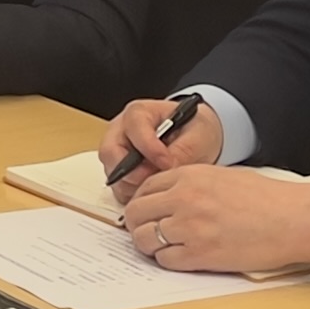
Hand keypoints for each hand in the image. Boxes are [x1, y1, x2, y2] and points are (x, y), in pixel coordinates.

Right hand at [98, 95, 227, 187]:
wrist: (194, 140)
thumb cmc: (193, 130)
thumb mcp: (198, 135)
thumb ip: (184, 150)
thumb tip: (168, 168)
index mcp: (139, 113)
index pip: (134, 128)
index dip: (150, 149)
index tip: (168, 163)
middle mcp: (121, 131)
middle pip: (111, 152)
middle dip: (133, 171)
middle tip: (156, 181)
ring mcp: (117, 152)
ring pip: (112, 173)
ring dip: (134, 185)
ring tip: (159, 187)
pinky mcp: (118, 172)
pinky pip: (118, 187)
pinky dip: (133, 195)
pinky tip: (153, 193)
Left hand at [115, 165, 309, 273]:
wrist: (292, 219)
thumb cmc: (264, 198)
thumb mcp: (220, 176)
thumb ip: (189, 184)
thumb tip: (164, 198)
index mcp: (188, 177)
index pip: (144, 188)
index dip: (141, 202)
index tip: (145, 212)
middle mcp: (183, 200)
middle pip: (136, 213)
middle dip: (137, 224)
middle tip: (146, 231)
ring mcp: (190, 228)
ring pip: (144, 239)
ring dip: (148, 245)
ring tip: (161, 247)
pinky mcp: (201, 255)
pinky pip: (165, 261)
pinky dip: (167, 261)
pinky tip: (180, 257)